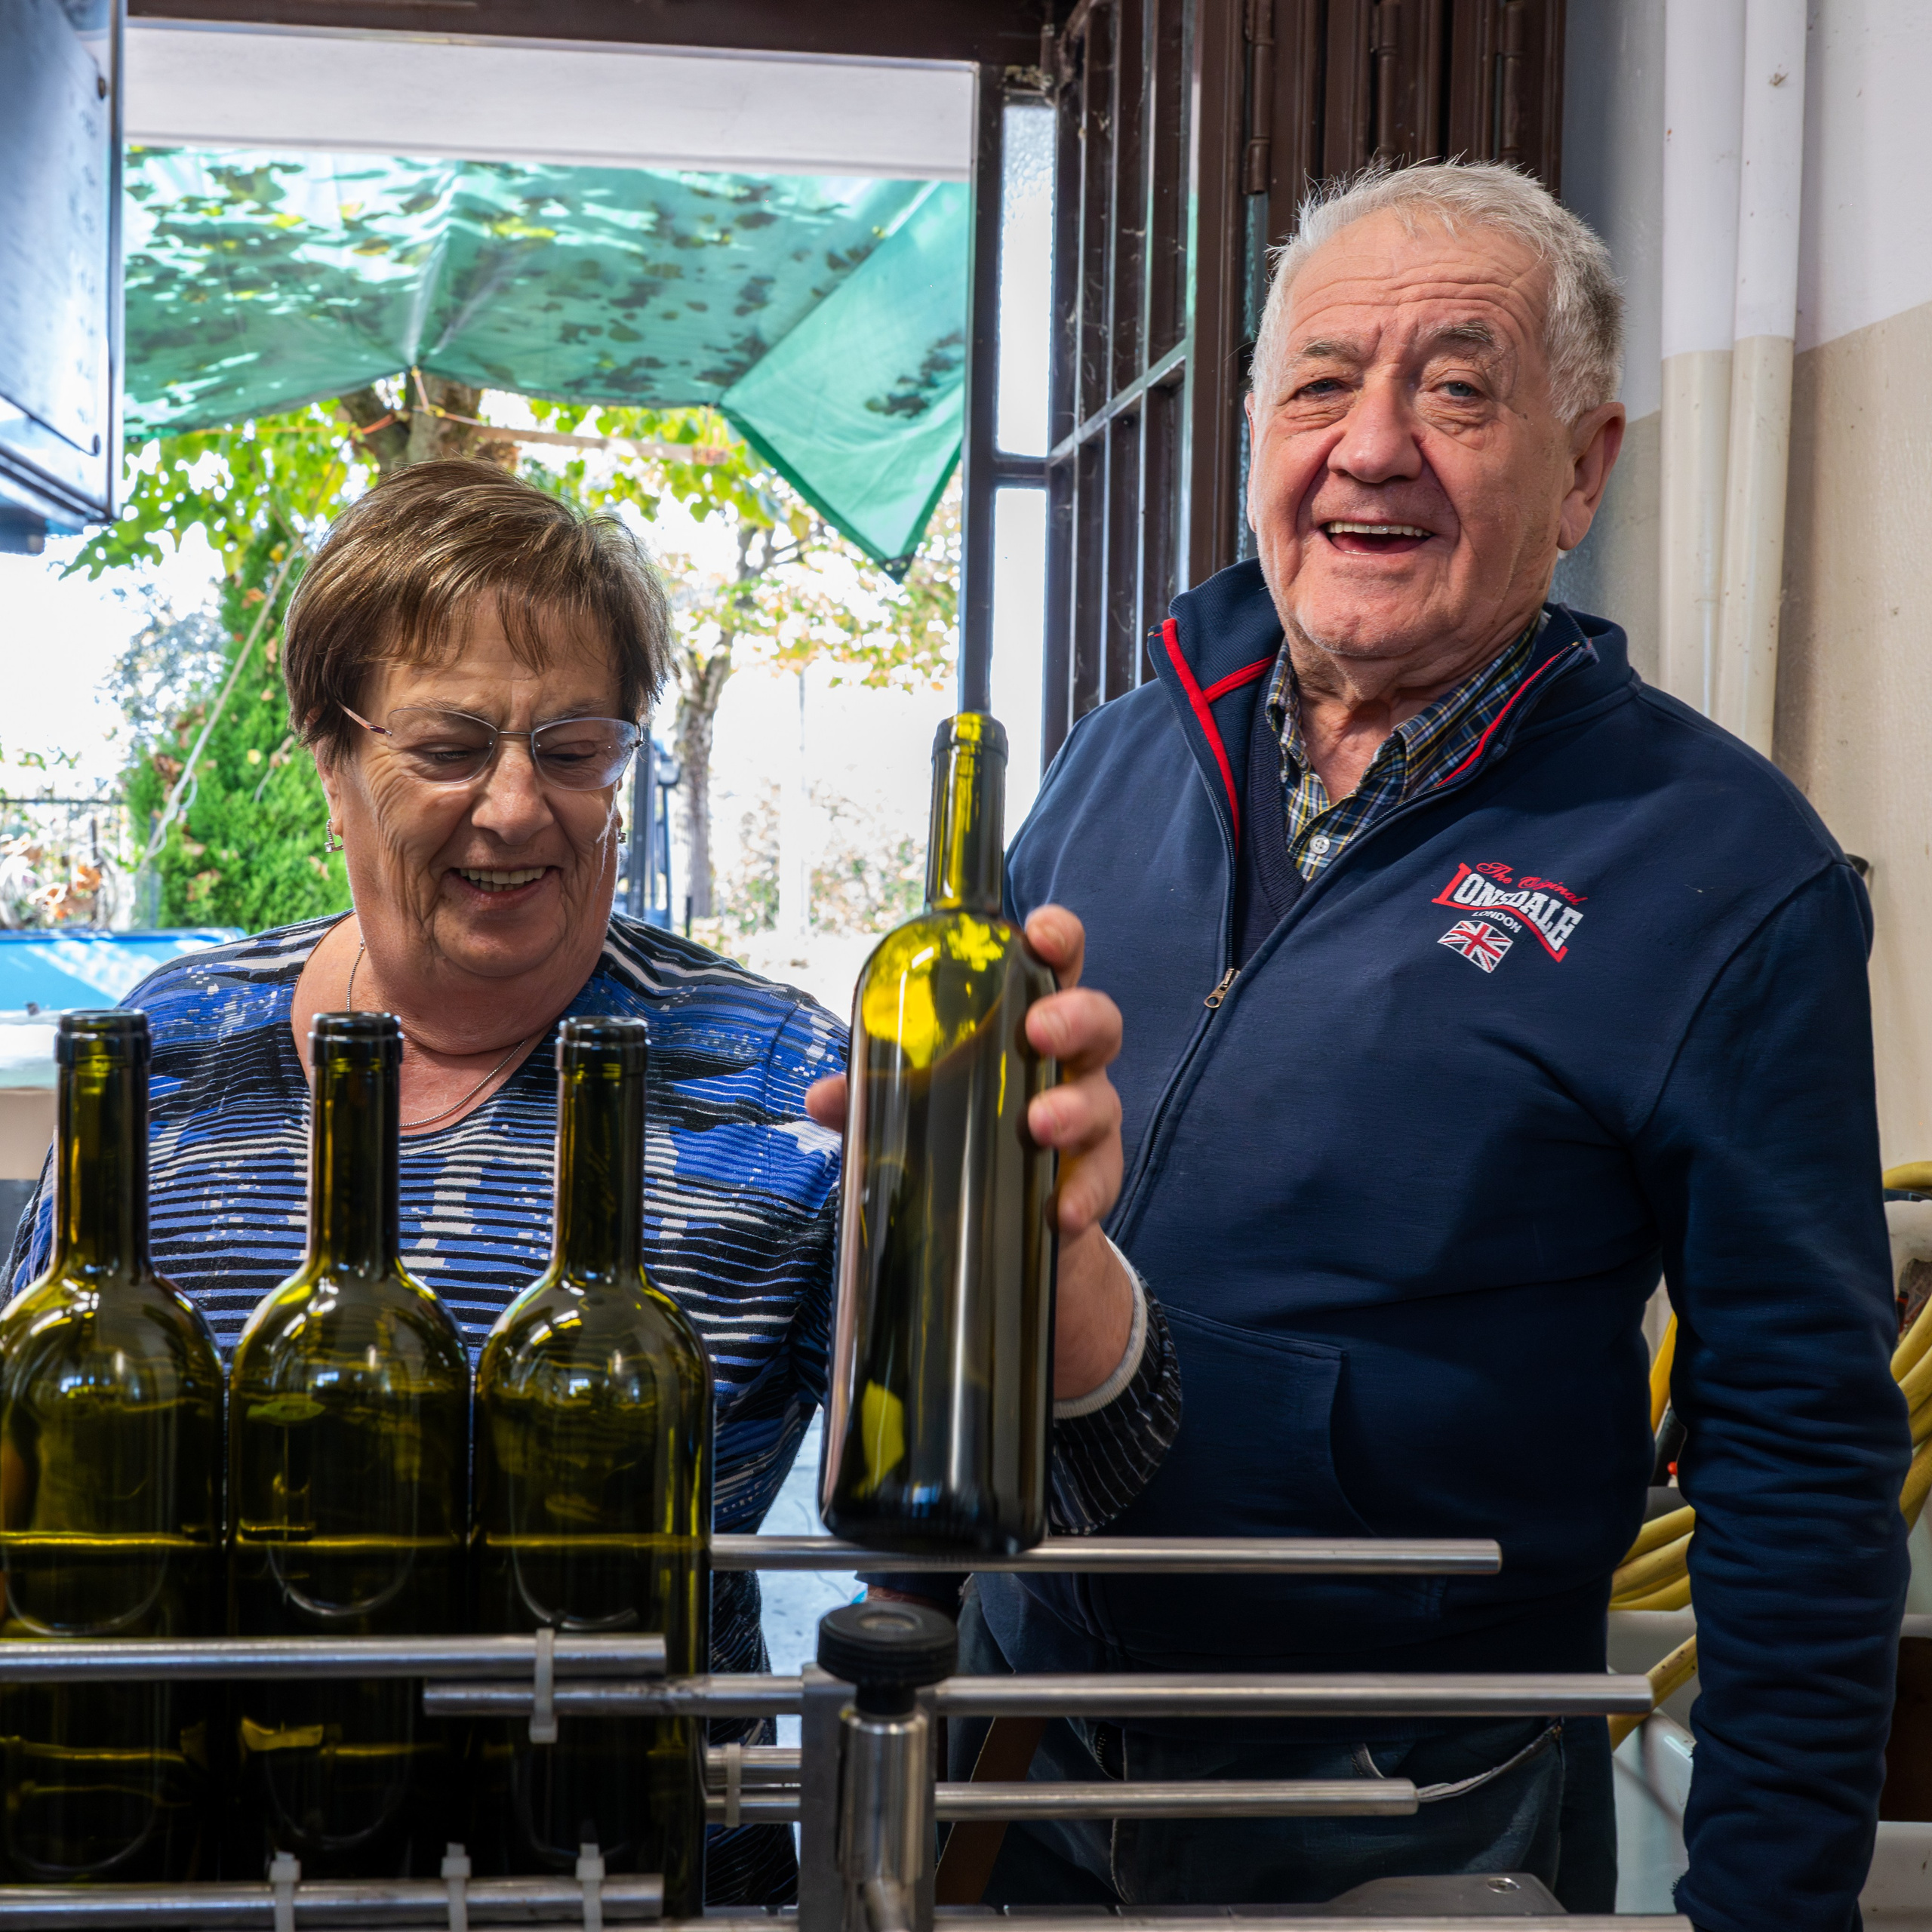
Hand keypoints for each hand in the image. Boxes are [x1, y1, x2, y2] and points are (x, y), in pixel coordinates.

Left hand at [804, 904, 1134, 1402]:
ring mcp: (1086, 1123)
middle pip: (1099, 1023)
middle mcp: (1066, 1066)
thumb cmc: (962, 1135)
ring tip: (1040, 1126)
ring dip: (1075, 1109)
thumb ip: (873, 1096)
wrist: (999, 1229)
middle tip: (1038, 1033)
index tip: (1041, 938)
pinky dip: (1084, 1194)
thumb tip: (822, 1096)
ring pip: (1104, 1101)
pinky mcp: (1092, 1182)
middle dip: (1074, 1018)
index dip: (1058, 940)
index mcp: (1025, 1026)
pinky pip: (1101, 1182)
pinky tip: (1062, 1210)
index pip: (1054, 966)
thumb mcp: (913, 1109)